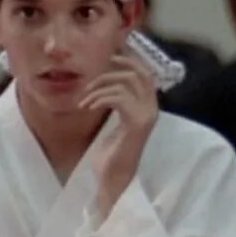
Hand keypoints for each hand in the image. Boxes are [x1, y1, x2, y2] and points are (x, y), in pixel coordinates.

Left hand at [79, 55, 158, 218]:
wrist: (112, 177)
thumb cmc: (110, 153)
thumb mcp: (112, 122)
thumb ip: (114, 102)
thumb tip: (103, 82)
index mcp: (147, 107)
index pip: (145, 74)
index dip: (129, 62)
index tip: (108, 58)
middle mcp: (152, 109)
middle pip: (139, 74)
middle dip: (113, 71)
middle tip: (91, 80)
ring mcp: (147, 115)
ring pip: (125, 84)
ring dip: (98, 89)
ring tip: (83, 103)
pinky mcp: (137, 123)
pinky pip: (119, 98)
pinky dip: (101, 98)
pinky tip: (89, 107)